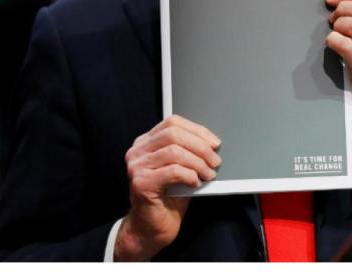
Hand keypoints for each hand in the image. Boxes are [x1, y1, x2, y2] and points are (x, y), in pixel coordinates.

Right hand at [114, 115, 221, 260]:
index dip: (197, 130)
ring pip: (174, 152)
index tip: (214, 143)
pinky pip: (173, 171)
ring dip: (198, 163)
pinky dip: (190, 176)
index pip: (172, 123)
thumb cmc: (167, 199)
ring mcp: (136, 167)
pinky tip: (195, 183)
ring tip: (208, 174)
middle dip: (200, 147)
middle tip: (215, 162)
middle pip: (173, 134)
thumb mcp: (180, 170)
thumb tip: (212, 145)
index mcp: (145, 144)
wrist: (151, 228)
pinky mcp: (141, 183)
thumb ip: (188, 154)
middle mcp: (137, 152)